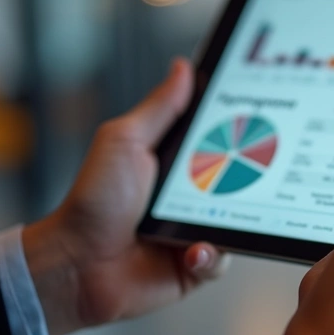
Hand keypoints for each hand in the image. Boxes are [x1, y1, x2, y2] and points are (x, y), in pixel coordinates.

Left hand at [22, 59, 227, 334]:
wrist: (78, 267)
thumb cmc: (93, 203)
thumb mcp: (125, 142)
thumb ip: (159, 108)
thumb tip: (182, 67)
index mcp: (173, 161)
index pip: (216, 137)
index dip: (236, 127)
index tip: (255, 114)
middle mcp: (188, 195)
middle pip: (237, 177)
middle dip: (245, 175)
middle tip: (246, 171)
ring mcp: (194, 230)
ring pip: (237, 220)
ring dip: (227, 220)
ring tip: (208, 218)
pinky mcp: (195, 265)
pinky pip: (222, 259)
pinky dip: (210, 255)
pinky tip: (190, 251)